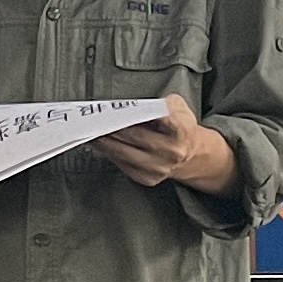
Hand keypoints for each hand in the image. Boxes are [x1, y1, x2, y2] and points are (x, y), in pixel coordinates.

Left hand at [92, 94, 235, 195]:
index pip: (166, 121)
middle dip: (114, 127)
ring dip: (106, 142)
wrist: (190, 155)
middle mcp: (171, 152)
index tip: (127, 111)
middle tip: (96, 119)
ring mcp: (159, 168)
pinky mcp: (148, 178)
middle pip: (136, 137)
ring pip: (125, 153)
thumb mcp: (178, 107)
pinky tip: (99, 144)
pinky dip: (109, 153)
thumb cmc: (179, 126)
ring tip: (92, 132)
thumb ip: (163, 103)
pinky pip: (123, 165)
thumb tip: (137, 105)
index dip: (146, 115)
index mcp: (182, 130)